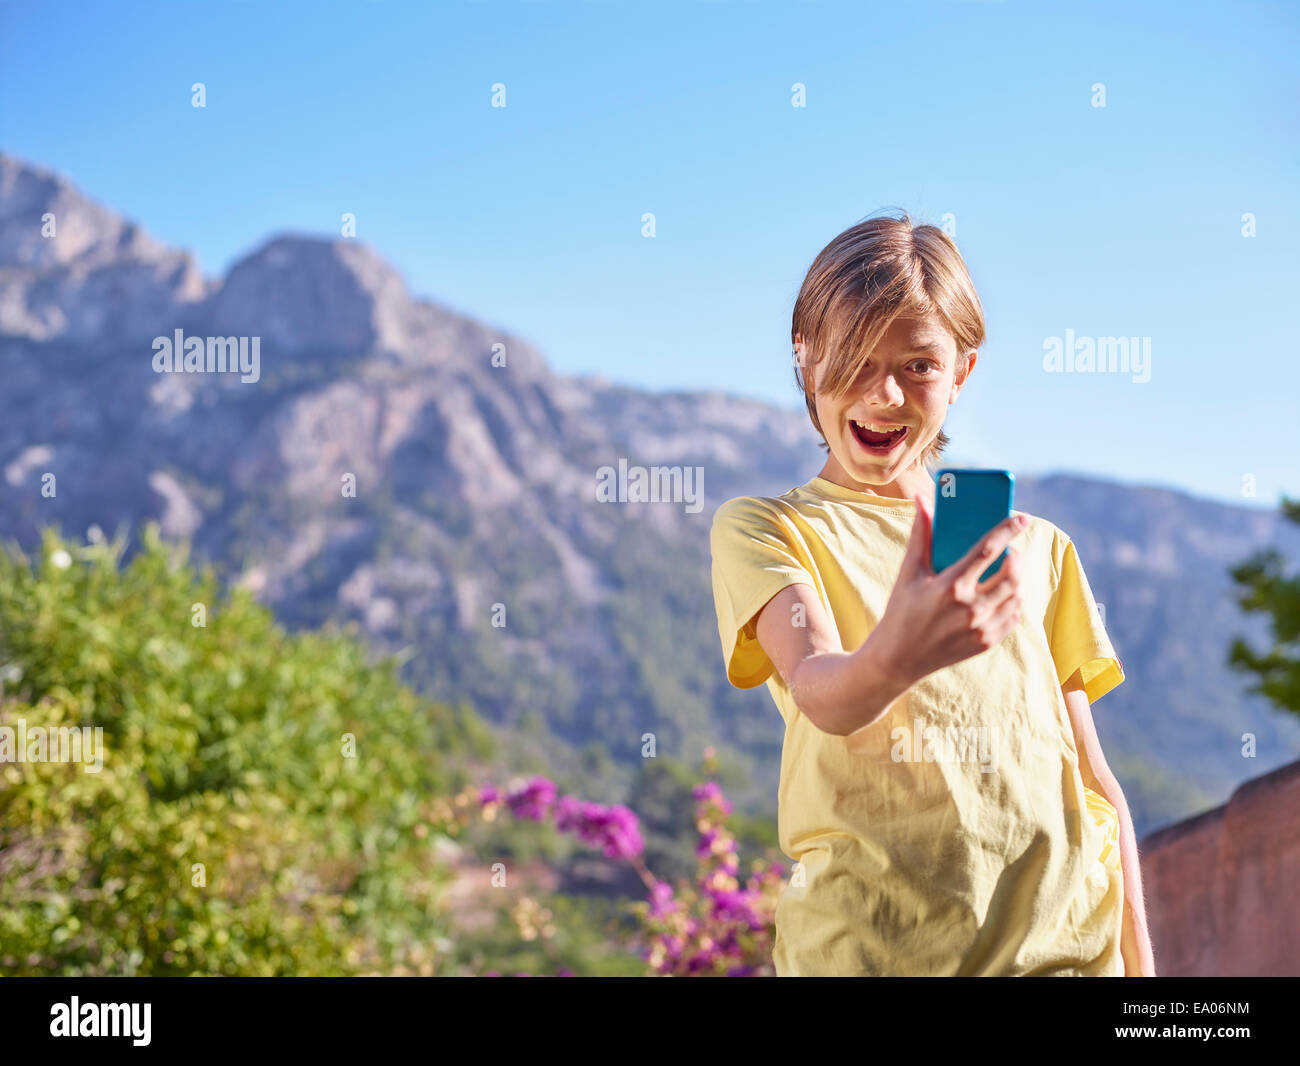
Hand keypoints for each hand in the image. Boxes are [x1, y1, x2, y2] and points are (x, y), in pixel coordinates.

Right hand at [866, 487, 1026, 688]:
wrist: (898, 659)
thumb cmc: (901, 611)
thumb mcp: (909, 573)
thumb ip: (921, 536)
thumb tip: (922, 500)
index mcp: (949, 587)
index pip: (987, 550)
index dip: (1008, 530)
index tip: (1023, 518)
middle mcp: (969, 608)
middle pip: (1011, 573)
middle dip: (1017, 556)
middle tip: (1011, 549)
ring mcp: (980, 628)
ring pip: (1016, 595)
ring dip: (1016, 578)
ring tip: (1006, 570)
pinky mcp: (986, 642)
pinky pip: (1013, 616)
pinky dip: (1013, 601)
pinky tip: (1001, 595)